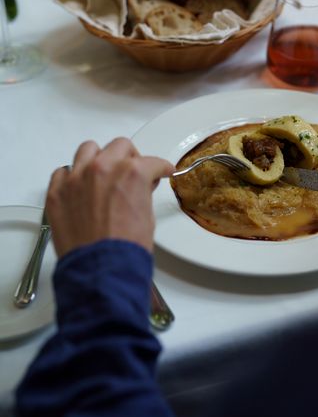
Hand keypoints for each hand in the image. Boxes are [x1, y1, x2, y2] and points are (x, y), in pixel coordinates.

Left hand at [46, 138, 174, 256]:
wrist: (101, 270)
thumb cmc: (126, 249)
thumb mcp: (147, 216)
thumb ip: (142, 192)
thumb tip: (139, 187)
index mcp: (130, 173)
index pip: (151, 162)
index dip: (160, 167)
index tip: (161, 171)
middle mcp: (102, 168)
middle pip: (119, 146)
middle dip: (131, 158)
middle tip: (133, 172)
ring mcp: (76, 178)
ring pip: (88, 149)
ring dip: (99, 159)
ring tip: (103, 174)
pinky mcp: (57, 192)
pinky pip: (63, 172)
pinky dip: (73, 177)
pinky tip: (80, 189)